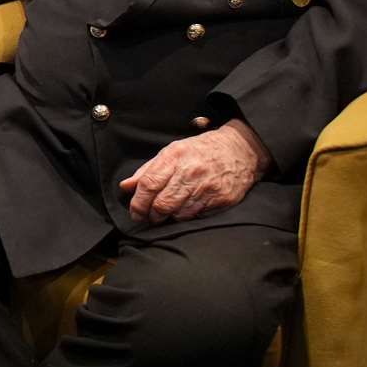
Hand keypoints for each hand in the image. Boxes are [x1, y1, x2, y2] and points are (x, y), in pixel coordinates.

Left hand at [121, 118, 270, 224]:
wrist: (240, 150)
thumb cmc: (201, 150)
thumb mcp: (172, 152)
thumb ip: (148, 170)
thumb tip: (125, 186)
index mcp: (175, 157)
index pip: (149, 184)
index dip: (138, 203)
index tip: (135, 212)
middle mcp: (190, 172)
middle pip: (162, 203)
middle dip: (151, 215)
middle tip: (148, 217)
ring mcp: (207, 187)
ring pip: (178, 213)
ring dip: (167, 217)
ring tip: (165, 213)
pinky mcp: (220, 199)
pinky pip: (195, 216)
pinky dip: (185, 216)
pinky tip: (183, 210)